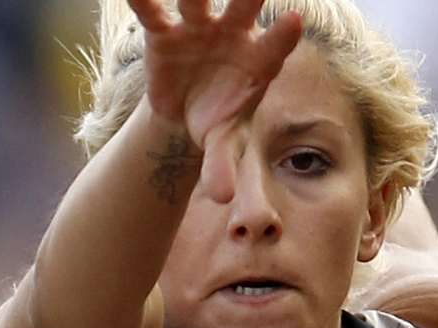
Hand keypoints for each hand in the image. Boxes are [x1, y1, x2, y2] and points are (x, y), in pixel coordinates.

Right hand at [126, 0, 302, 200]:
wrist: (187, 111)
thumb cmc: (219, 123)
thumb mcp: (222, 145)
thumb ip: (224, 165)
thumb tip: (222, 198)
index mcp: (259, 61)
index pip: (275, 45)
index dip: (282, 35)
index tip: (294, 20)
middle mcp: (233, 36)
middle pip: (242, 8)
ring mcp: (200, 30)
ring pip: (196, 1)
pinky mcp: (166, 33)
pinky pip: (154, 13)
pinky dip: (143, 2)